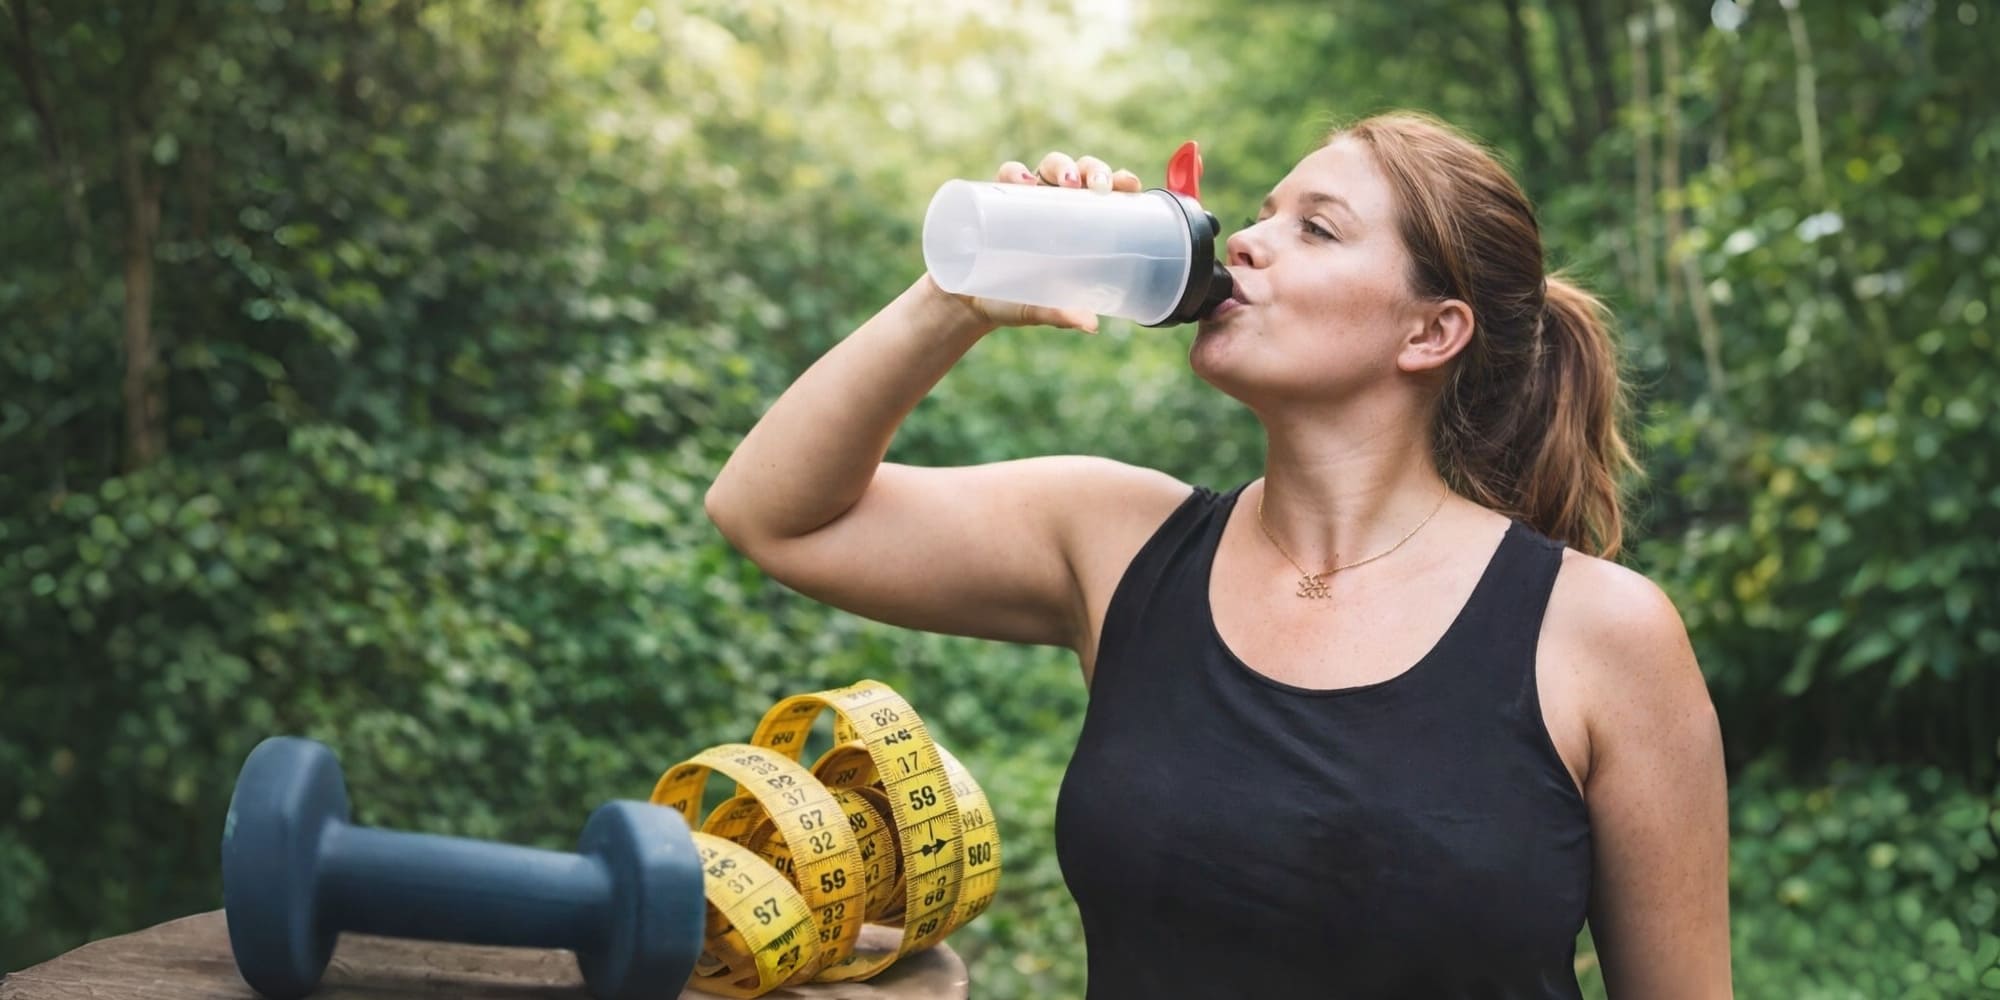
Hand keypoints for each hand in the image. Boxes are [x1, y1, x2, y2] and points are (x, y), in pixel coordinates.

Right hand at [941, 151, 1145, 335]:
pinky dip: (1015, 172)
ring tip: (1066, 183)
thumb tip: (1092, 325)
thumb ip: (1062, 314)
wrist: (965, 302)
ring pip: (1049, 166)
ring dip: (1061, 166)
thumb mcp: (1039, 309)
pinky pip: (1006, 175)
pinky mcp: (994, 198)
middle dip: (1093, 170)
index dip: (1119, 181)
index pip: (1103, 195)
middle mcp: (1054, 206)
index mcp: (1076, 226)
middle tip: (1097, 187)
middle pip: (1080, 173)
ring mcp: (1025, 199)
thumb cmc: (1012, 302)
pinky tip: (1023, 182)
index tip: (1131, 185)